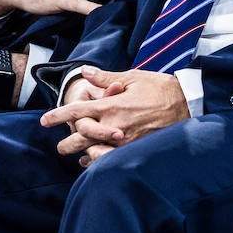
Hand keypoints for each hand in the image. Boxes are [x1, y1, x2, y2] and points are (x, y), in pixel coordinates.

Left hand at [42, 67, 188, 163]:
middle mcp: (115, 125)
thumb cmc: (160, 88)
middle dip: (68, 142)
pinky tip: (97, 161)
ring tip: (76, 156)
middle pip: (82, 137)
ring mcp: (126, 140)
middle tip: (60, 147)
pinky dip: (101, 161)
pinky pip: (113, 159)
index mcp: (112, 105)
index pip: (77, 111)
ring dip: (84, 154)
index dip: (58, 116)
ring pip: (96, 152)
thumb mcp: (132, 77)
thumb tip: (84, 71)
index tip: (44, 121)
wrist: (188, 103)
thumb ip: (105, 77)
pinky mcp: (137, 149)